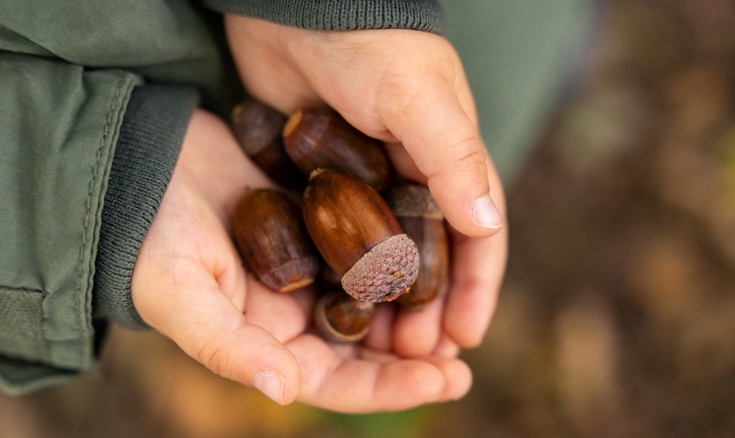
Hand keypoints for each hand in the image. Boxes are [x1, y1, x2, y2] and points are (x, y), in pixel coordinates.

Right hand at [130, 109, 471, 411]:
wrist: (141, 166)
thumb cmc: (150, 238)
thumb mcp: (180, 294)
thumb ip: (228, 346)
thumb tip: (284, 391)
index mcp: (267, 341)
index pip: (337, 380)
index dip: (389, 388)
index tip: (445, 381)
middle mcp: (294, 312)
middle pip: (365, 347)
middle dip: (413, 357)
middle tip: (463, 356)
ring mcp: (309, 265)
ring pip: (373, 297)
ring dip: (414, 307)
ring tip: (461, 310)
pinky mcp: (317, 220)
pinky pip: (367, 244)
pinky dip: (400, 251)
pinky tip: (435, 247)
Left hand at [224, 16, 507, 355]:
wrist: (297, 5)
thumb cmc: (368, 40)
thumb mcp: (418, 95)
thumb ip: (451, 156)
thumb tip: (486, 224)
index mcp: (448, 160)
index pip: (477, 237)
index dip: (477, 290)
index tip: (465, 339)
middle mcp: (414, 177)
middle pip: (430, 260)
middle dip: (429, 311)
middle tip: (413, 356)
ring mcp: (367, 183)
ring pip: (384, 259)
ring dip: (384, 304)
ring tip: (374, 347)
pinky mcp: (325, 182)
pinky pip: (339, 241)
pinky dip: (342, 277)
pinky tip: (330, 307)